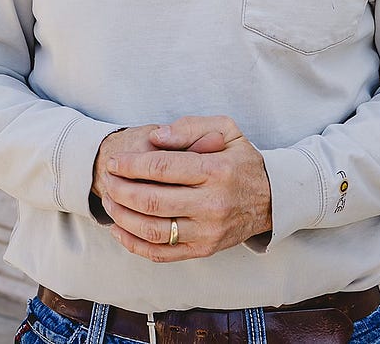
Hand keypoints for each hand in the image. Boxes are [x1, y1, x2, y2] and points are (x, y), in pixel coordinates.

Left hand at [100, 115, 271, 262]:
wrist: (272, 199)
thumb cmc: (242, 160)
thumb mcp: (226, 129)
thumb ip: (190, 128)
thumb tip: (155, 137)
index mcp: (215, 170)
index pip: (162, 168)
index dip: (131, 165)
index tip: (114, 162)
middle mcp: (212, 203)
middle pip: (152, 200)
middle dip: (120, 190)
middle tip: (107, 180)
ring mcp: (208, 231)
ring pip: (153, 230)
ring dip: (122, 217)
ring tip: (109, 202)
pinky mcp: (204, 250)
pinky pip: (161, 253)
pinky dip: (134, 244)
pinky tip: (119, 229)